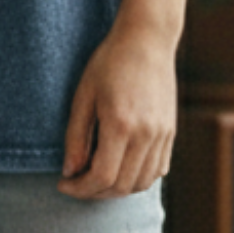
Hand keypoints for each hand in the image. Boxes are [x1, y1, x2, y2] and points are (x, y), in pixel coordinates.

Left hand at [57, 21, 177, 200]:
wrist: (147, 40)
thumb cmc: (110, 62)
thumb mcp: (84, 94)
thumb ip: (76, 136)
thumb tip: (70, 171)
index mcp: (120, 124)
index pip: (101, 177)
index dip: (79, 188)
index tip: (63, 183)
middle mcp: (146, 135)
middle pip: (121, 186)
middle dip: (94, 192)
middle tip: (77, 182)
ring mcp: (162, 135)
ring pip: (141, 183)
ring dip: (117, 189)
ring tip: (96, 177)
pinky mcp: (171, 133)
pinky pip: (157, 171)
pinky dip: (137, 178)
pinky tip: (121, 167)